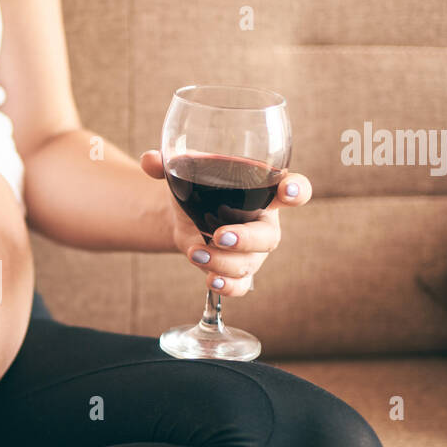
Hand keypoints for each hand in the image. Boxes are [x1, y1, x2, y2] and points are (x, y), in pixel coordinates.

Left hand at [140, 150, 311, 296]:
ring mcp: (253, 251)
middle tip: (219, 235)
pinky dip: (228, 287)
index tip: (288, 190)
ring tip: (195, 252)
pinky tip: (210, 281)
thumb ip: (170, 163)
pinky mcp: (238, 271)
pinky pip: (242, 286)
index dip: (297, 190)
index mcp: (263, 190)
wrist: (185, 212)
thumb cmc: (200, 183)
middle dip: (245, 239)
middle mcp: (264, 222)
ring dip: (222, 262)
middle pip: (268, 236)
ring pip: (249, 264)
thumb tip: (150, 160)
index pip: (294, 189)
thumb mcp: (188, 169)